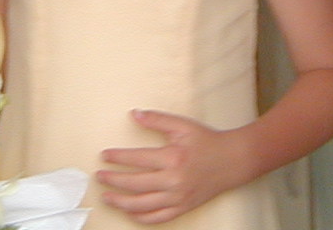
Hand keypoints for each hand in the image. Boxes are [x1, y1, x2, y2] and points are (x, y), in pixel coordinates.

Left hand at [96, 109, 242, 223]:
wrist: (232, 161)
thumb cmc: (207, 141)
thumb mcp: (182, 125)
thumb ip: (157, 119)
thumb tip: (134, 114)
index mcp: (172, 158)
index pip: (136, 159)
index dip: (117, 158)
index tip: (104, 156)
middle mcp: (173, 181)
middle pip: (135, 184)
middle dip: (113, 181)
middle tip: (99, 176)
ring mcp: (178, 198)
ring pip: (143, 206)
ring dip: (122, 203)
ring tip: (107, 197)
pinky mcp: (183, 208)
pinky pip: (158, 218)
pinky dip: (141, 218)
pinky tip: (129, 212)